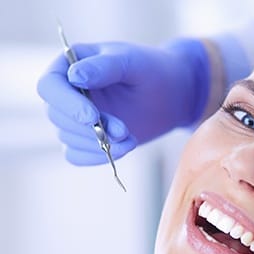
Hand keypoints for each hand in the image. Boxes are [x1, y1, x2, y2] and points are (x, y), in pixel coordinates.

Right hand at [37, 38, 209, 164]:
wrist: (171, 95)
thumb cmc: (151, 70)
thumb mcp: (131, 63)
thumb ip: (104, 67)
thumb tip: (74, 76)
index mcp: (69, 65)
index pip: (49, 87)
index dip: (67, 104)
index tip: (92, 117)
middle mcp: (66, 92)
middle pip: (58, 117)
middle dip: (90, 128)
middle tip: (123, 130)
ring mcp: (74, 118)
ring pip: (69, 138)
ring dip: (98, 144)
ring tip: (130, 139)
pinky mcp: (86, 139)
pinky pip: (77, 156)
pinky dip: (96, 157)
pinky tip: (122, 149)